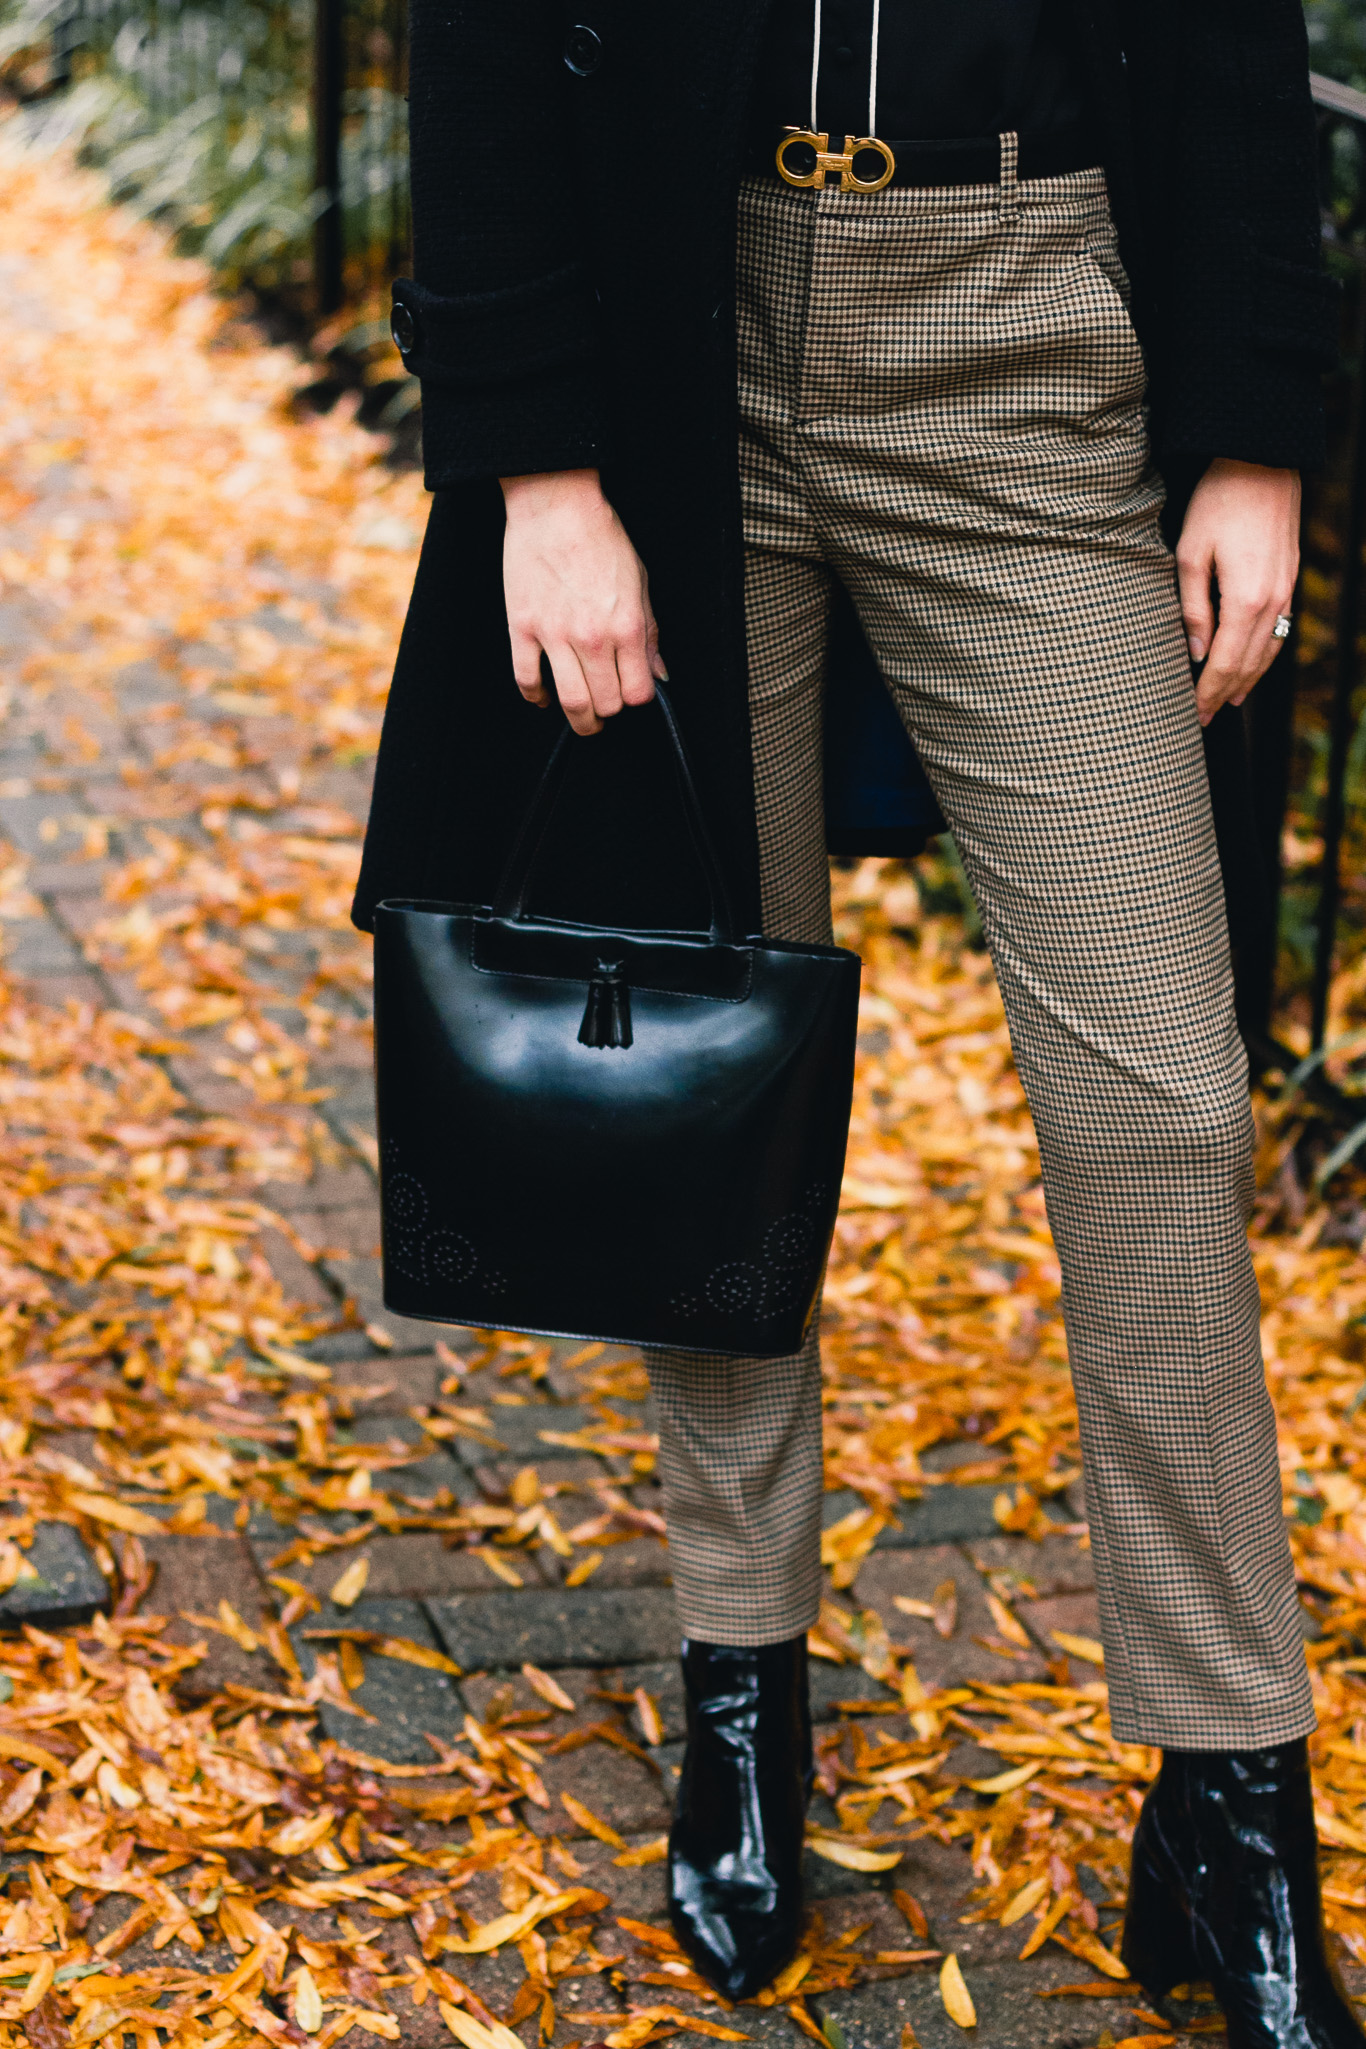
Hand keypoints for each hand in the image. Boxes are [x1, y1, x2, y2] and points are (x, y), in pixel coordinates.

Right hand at [500, 468, 665, 735]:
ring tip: (582, 717)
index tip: (633, 693)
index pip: (639, 692)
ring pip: (571, 702)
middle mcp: (593, 637)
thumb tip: (657, 670)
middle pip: (607, 703)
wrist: (556, 506)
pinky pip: (527, 680)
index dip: (638, 698)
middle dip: (610, 713)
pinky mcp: (522, 628)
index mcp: (627, 626)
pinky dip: (536, 697)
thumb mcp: (640, 582)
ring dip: (580, 719)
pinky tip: (543, 696)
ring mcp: (555, 636)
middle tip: (607, 708)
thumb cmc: (600, 538)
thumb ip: (650, 632)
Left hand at [1175, 458, 1299, 726]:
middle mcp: (1272, 603)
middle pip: (1249, 666)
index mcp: (1245, 601)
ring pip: (1269, 652)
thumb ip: (1193, 609)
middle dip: (1226, 695)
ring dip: (1248, 681)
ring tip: (1228, 702)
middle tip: (1204, 719)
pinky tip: (1253, 665)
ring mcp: (1286, 592)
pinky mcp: (1290, 581)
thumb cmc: (1217, 504)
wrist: (1261, 463)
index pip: (1225, 665)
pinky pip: (1280, 632)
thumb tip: (1197, 655)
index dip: (1208, 695)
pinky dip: (1265, 656)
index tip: (1192, 716)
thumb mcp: (1189, 555)